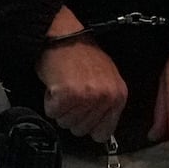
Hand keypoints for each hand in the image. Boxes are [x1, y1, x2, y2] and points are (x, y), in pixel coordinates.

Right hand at [36, 6, 127, 141]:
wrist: (64, 34)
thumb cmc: (81, 54)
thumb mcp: (106, 79)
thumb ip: (106, 104)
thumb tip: (99, 130)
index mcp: (118, 95)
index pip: (103, 133)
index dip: (88, 125)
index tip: (82, 112)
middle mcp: (106, 97)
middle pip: (81, 130)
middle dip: (72, 114)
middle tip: (71, 92)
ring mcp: (88, 96)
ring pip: (66, 123)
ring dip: (60, 108)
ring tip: (64, 85)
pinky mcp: (68, 94)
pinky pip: (53, 113)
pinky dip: (49, 101)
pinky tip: (55, 85)